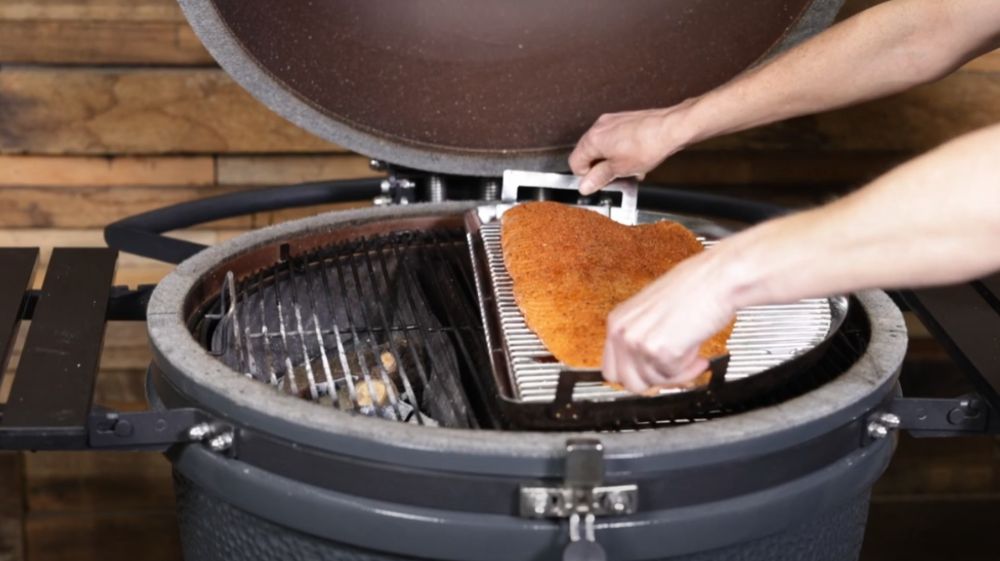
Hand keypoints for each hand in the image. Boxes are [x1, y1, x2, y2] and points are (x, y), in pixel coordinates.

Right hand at [569, 100, 697, 195]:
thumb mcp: (619, 169)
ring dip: (612, 161)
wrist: (672, 128)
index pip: (575, 162)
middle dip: (600, 168)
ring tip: (627, 170)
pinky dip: (621, 151)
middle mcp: (599, 126)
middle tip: (613, 179)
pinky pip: (616, 139)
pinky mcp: (625, 120)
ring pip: (603, 146)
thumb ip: (598, 178)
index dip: (585, 176)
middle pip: (589, 153)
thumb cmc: (648, 145)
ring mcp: (612, 121)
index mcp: (592, 139)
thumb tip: (585, 185)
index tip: (597, 183)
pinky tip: (635, 160)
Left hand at [602, 251, 736, 392]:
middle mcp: (622, 331)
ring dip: (676, 374)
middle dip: (655, 380)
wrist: (717, 278)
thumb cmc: (693, 289)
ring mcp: (638, 342)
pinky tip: (696, 351)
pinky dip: (689, 369)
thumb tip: (642, 368)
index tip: (653, 373)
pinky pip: (672, 377)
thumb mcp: (652, 313)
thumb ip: (641, 339)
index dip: (637, 375)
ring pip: (652, 382)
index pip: (611, 370)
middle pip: (628, 383)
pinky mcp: (659, 350)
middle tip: (674, 369)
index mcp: (617, 320)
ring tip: (691, 354)